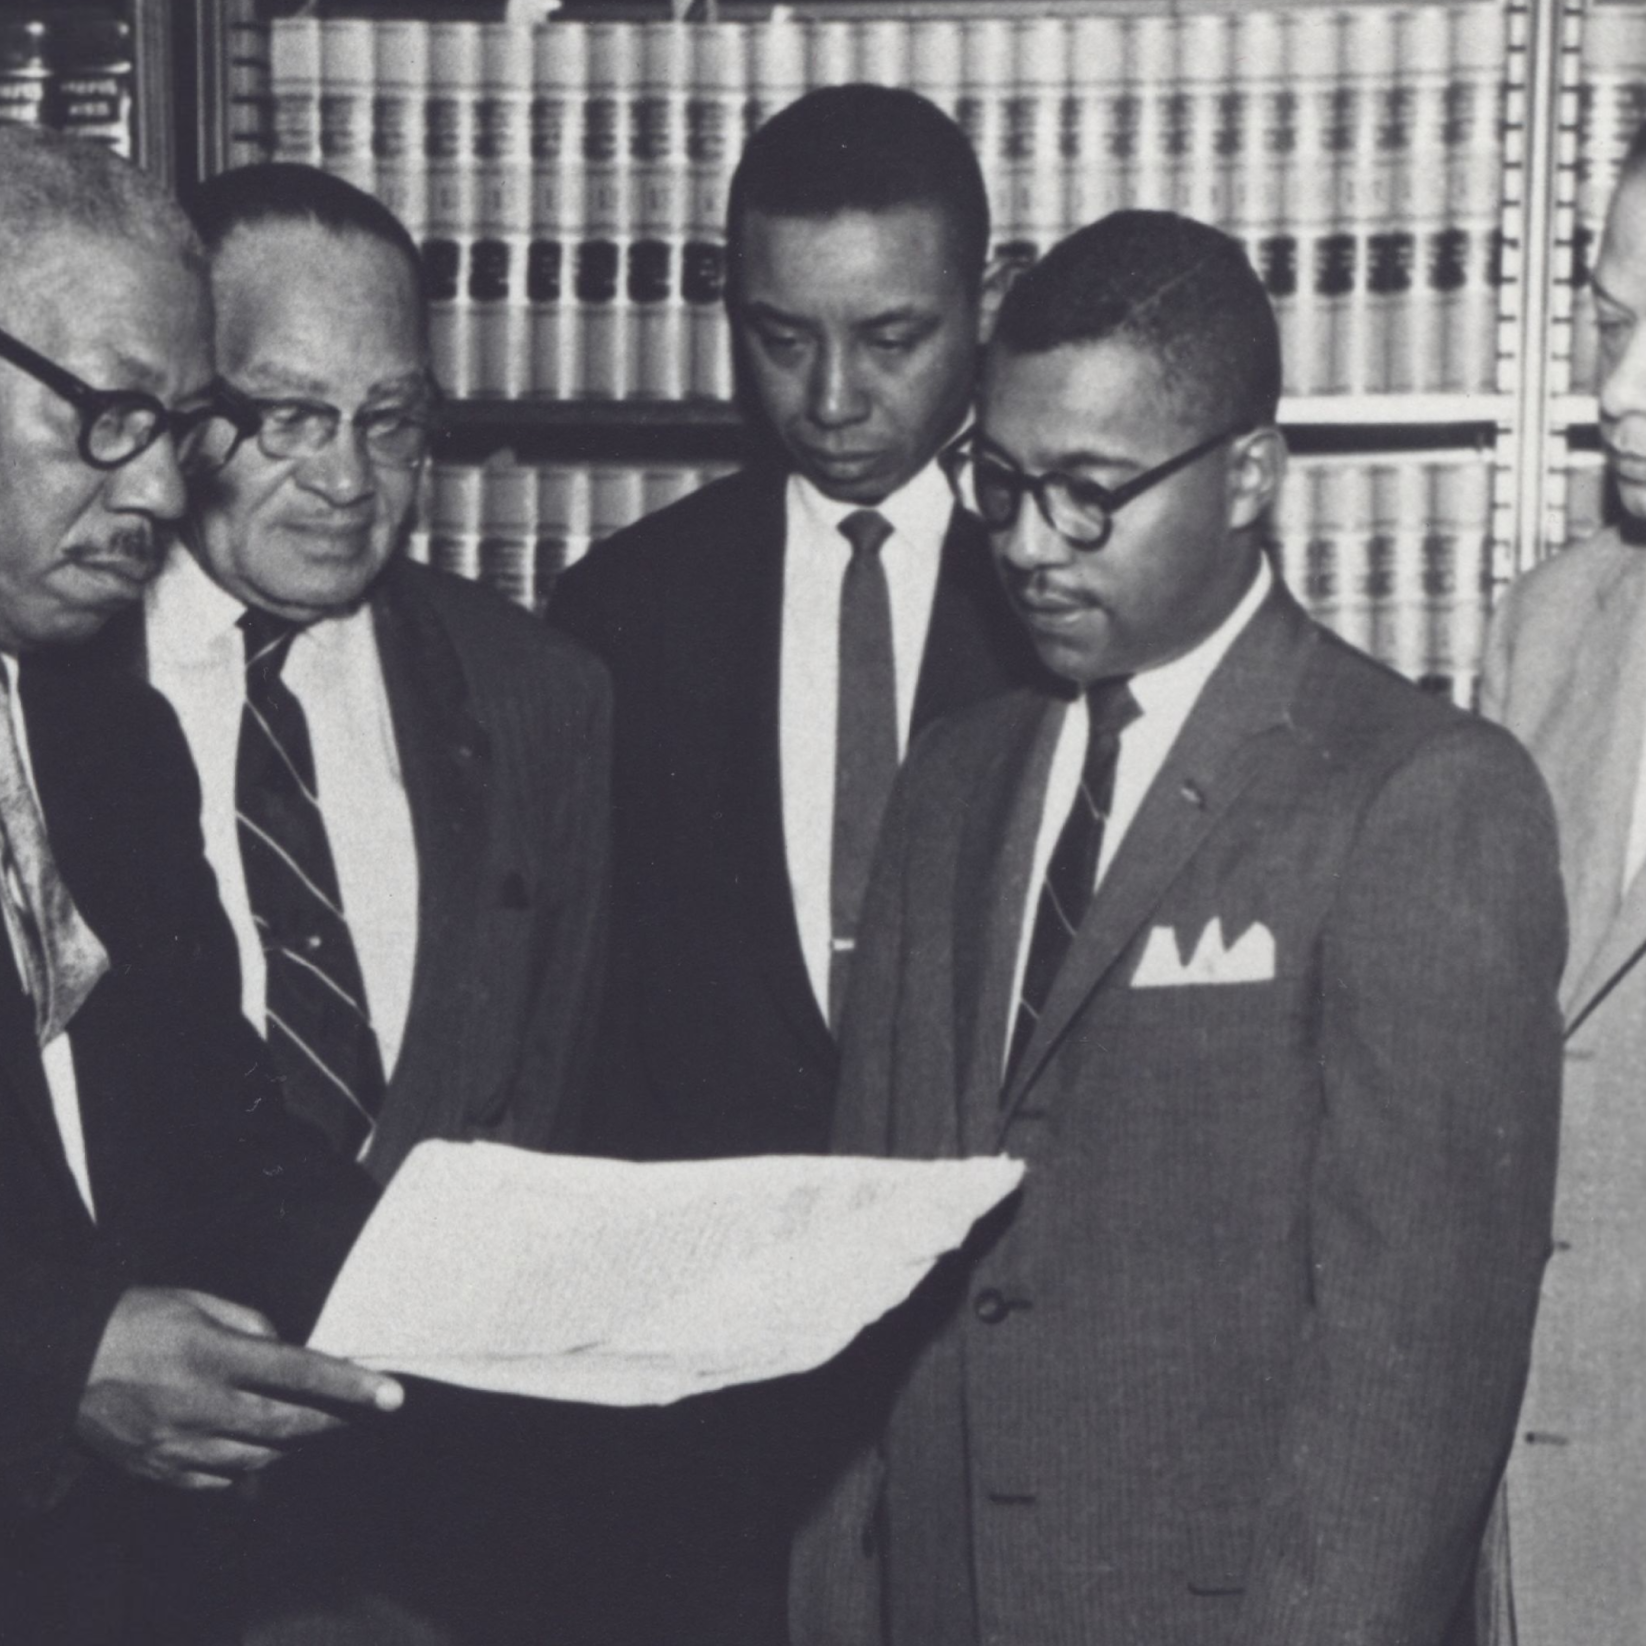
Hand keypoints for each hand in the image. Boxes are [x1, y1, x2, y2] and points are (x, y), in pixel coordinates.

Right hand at [74, 1286, 403, 1490]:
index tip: (391, 1395)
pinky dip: (247, 1464)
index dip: (349, 1385)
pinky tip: (254, 1443)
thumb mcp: (199, 1303)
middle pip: (287, 1426)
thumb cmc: (136, 1320)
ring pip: (258, 1458)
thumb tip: (294, 1350)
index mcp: (212, 1354)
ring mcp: (177, 1444)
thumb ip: (252, 1325)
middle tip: (361, 1412)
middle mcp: (198, 1404)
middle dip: (333, 1421)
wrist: (61, 1362)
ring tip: (308, 1422)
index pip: (298, 1371)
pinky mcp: (159, 1469)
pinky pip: (220, 1479)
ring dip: (292, 1443)